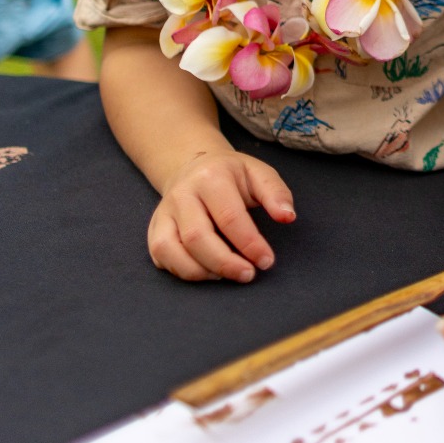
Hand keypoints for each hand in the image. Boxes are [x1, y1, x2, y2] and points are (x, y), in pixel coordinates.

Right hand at [148, 148, 295, 283]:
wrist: (194, 167)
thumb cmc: (232, 175)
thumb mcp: (258, 174)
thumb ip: (276, 193)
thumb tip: (288, 217)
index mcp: (211, 177)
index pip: (229, 217)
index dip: (249, 244)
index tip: (267, 261)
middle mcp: (182, 194)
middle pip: (197, 237)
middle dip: (225, 263)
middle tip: (248, 275)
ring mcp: (164, 212)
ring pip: (172, 250)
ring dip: (201, 271)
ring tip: (226, 275)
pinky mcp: (155, 228)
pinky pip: (161, 256)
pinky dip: (182, 271)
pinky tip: (206, 272)